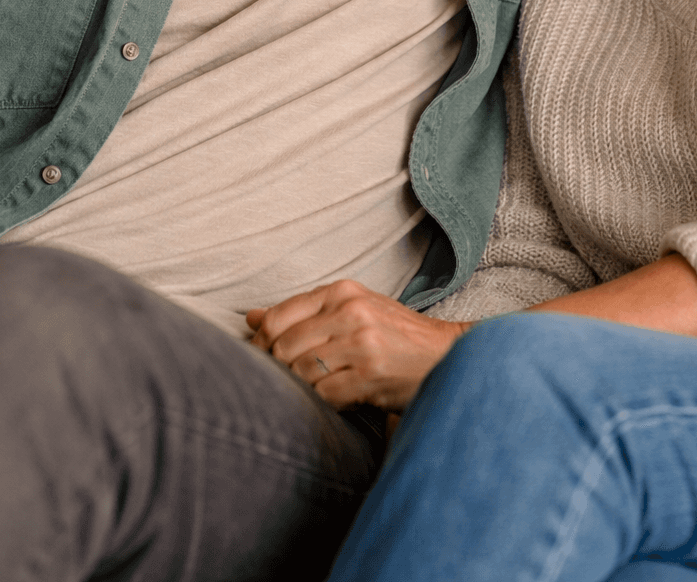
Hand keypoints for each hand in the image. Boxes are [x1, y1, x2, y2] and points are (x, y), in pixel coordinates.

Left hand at [246, 281, 467, 410]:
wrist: (446, 354)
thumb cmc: (395, 335)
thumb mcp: (352, 311)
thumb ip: (304, 312)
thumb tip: (250, 317)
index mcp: (342, 291)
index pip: (278, 316)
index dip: (261, 344)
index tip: (262, 361)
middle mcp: (350, 310)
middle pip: (284, 346)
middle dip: (278, 371)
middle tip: (286, 385)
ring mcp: (361, 341)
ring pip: (301, 372)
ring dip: (302, 390)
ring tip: (317, 392)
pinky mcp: (370, 373)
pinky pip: (324, 396)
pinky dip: (323, 405)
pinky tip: (337, 402)